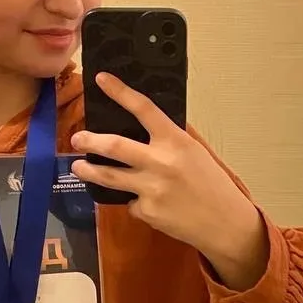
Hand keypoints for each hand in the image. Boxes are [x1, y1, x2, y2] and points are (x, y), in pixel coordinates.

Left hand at [71, 75, 269, 289]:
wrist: (225, 223)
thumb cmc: (212, 184)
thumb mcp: (196, 153)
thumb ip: (171, 139)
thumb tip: (147, 125)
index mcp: (176, 141)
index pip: (144, 109)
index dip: (120, 91)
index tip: (101, 79)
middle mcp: (160, 162)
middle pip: (114, 146)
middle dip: (89, 140)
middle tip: (77, 138)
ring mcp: (151, 189)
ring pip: (108, 176)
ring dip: (88, 170)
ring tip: (78, 166)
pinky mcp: (147, 211)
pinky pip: (130, 202)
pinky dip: (134, 200)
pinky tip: (149, 202)